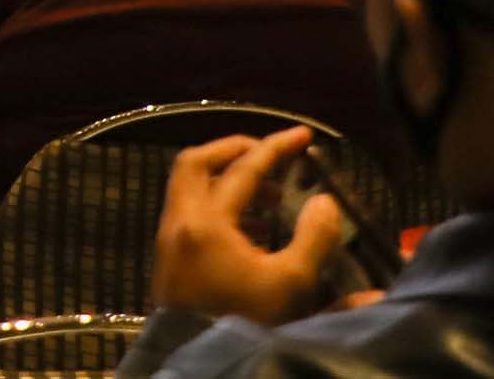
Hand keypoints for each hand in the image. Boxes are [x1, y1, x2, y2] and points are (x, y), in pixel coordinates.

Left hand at [149, 129, 347, 329]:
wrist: (198, 360)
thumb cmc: (245, 322)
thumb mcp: (291, 285)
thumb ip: (313, 238)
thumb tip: (323, 201)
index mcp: (206, 221)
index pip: (243, 169)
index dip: (276, 148)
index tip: (304, 136)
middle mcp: (179, 221)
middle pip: (197, 163)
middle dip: (235, 151)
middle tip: (272, 155)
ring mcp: (170, 240)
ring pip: (191, 188)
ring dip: (227, 180)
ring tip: (272, 197)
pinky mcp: (171, 258)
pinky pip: (191, 213)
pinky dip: (219, 205)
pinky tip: (254, 230)